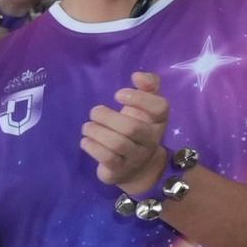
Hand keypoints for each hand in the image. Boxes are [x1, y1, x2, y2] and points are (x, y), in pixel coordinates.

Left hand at [80, 70, 170, 194]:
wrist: (137, 168)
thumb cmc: (138, 129)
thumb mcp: (145, 107)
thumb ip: (148, 85)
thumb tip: (137, 75)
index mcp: (159, 121)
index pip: (160, 107)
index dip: (139, 99)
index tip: (117, 95)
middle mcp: (151, 140)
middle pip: (132, 128)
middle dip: (108, 117)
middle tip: (94, 112)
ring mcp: (136, 157)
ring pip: (118, 143)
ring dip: (97, 131)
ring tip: (87, 126)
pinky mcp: (120, 170)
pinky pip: (107, 158)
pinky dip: (92, 147)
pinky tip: (85, 140)